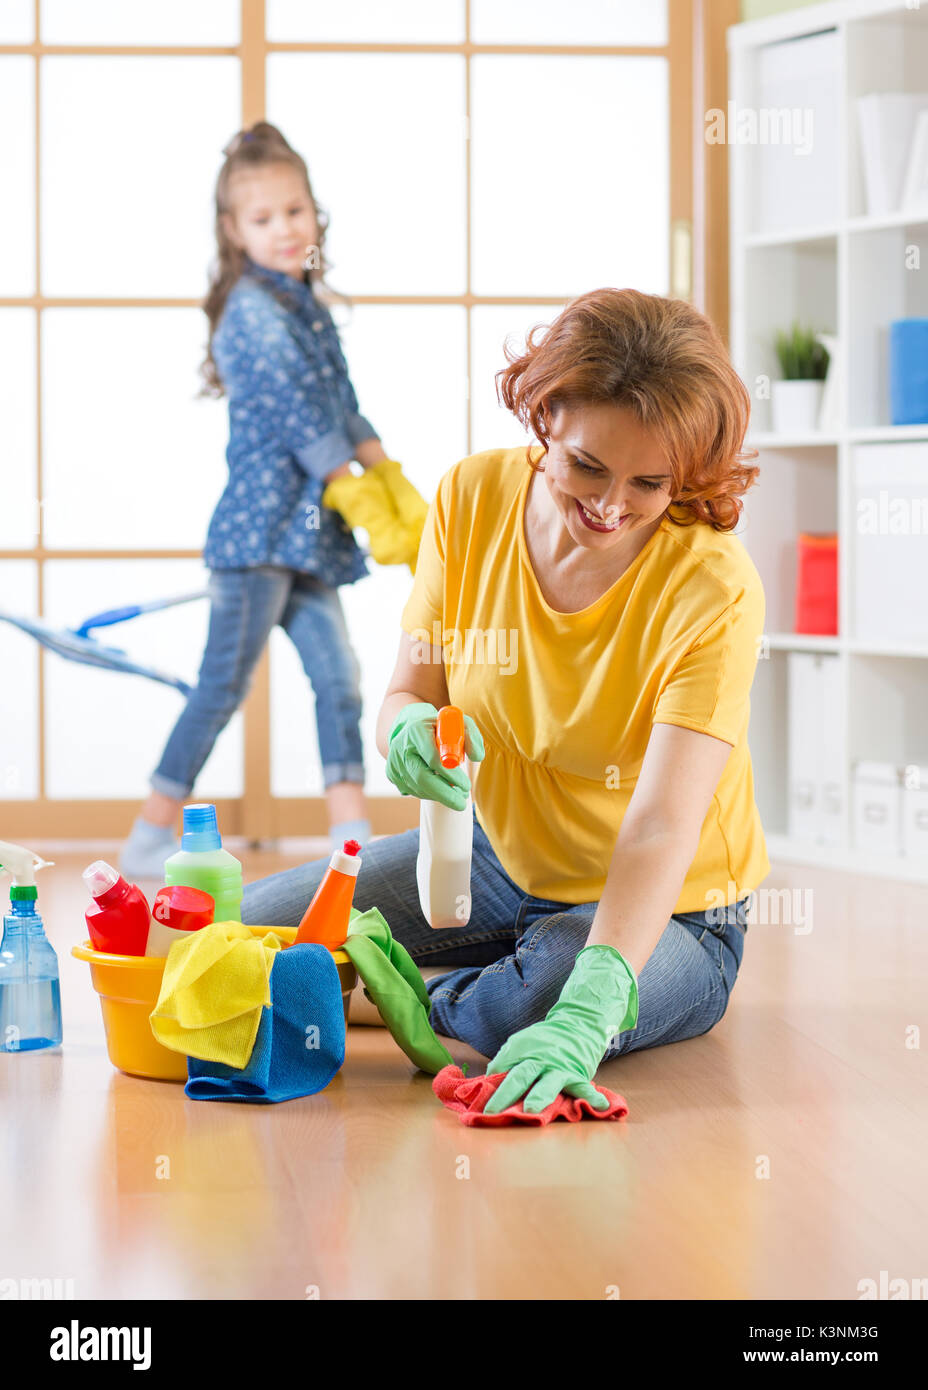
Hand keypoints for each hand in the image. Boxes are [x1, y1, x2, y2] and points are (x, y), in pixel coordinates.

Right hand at [385, 702, 483, 809]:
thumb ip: (471, 737)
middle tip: (462, 804)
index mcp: (417, 730)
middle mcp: (401, 746)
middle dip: (445, 794)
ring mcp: (394, 762)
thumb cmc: (439, 726)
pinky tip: (440, 787)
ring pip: (418, 787)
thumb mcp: (458, 724)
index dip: (451, 775)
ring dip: (440, 795)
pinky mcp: (392, 774)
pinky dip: (430, 793)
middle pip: (421, 778)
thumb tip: (477, 757)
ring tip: (457, 793)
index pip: (432, 758)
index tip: (466, 785)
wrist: (410, 726)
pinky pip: (413, 790)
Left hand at [483, 945, 638, 1114]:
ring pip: (547, 1083)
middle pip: (520, 1076)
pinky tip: (600, 1106)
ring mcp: (559, 1067)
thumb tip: (487, 1083)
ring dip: (538, 1097)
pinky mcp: (577, 1073)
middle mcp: (538, 1058)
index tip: (476, 1104)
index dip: (489, 1086)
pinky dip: (592, 1097)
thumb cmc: (544, 1041)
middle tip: (492, 1112)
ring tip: (531, 1111)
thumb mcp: (521, 1044)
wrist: (578, 1023)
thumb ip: (506, 1061)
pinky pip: (583, 1087)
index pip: (501, 1068)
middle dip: (505, 1094)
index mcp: (521, 1049)